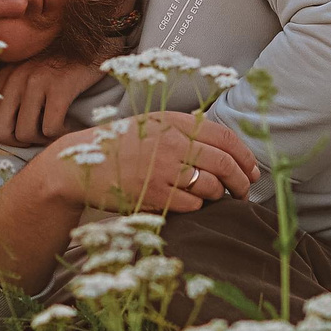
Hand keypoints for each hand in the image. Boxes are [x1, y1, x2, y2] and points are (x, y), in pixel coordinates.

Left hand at [0, 53, 103, 145]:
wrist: (98, 40)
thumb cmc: (65, 65)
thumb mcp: (31, 72)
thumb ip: (14, 93)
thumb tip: (3, 132)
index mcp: (5, 75)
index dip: (8, 135)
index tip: (29, 129)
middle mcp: (16, 77)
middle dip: (19, 143)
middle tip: (39, 135)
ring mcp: (36, 81)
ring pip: (24, 134)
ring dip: (43, 138)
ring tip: (58, 126)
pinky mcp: (59, 87)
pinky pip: (50, 129)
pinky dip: (61, 133)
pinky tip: (70, 123)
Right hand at [54, 110, 255, 215]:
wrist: (77, 165)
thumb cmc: (118, 146)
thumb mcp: (151, 125)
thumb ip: (185, 131)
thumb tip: (226, 148)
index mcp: (175, 122)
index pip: (225, 138)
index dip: (246, 156)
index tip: (253, 169)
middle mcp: (172, 143)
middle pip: (225, 165)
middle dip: (242, 182)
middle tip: (245, 191)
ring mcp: (164, 170)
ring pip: (211, 188)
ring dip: (219, 197)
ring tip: (216, 199)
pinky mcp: (155, 195)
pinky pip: (192, 206)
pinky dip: (197, 208)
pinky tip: (189, 204)